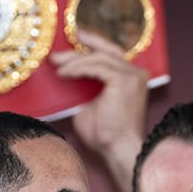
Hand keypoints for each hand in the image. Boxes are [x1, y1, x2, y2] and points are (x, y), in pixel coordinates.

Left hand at [51, 30, 147, 157]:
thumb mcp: (90, 105)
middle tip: (57, 54)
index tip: (72, 42)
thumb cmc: (105, 135)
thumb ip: (84, 89)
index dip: (91, 46)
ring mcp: (132, 75)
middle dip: (79, 49)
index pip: (110, 55)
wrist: (117, 149)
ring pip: (99, 57)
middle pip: (105, 51)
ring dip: (75, 60)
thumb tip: (65, 78)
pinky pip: (97, 66)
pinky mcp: (124, 80)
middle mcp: (136, 73)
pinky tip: (64, 74)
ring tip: (56, 66)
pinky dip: (78, 68)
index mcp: (131, 78)